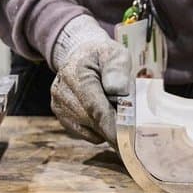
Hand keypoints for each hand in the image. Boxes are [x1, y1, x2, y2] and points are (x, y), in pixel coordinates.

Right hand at [49, 14, 131, 146]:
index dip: (111, 126)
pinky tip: (105, 116)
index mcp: (76, 72)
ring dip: (106, 127)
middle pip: (92, 121)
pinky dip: (98, 129)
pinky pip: (83, 132)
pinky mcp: (60, 115)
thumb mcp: (115, 53)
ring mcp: (58, 104)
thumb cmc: (102, 56)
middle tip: (133, 129)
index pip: (95, 107)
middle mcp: (62, 90)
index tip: (127, 139)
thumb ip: (118, 68)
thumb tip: (118, 90)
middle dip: (114, 127)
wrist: (80, 55)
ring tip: (118, 113)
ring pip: (88, 129)